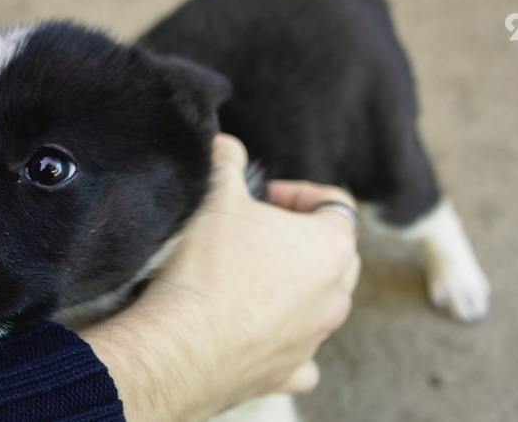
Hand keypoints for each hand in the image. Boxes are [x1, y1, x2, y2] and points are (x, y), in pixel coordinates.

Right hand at [80, 133, 359, 420]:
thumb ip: (226, 161)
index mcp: (331, 246)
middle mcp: (336, 295)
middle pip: (335, 255)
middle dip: (301, 240)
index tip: (264, 197)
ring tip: (248, 280)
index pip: (336, 204)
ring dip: (294, 288)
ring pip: (321, 305)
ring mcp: (315, 337)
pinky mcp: (289, 372)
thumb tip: (225, 145)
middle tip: (257, 235)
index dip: (298, 193)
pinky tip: (258, 334)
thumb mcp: (215, 195)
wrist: (182, 344)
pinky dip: (286, 342)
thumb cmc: (207, 266)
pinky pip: (301, 356)